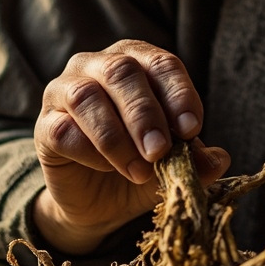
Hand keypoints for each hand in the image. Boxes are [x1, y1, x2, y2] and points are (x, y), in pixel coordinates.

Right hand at [32, 40, 229, 252]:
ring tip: (139, 170)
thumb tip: (219, 161)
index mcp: (138, 63)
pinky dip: (89, 151)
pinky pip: (62, 129)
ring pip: (86, 97)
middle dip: (144, 113)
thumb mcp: (175, 165)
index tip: (192, 128)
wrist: (101, 202)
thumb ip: (196, 159)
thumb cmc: (142, 166)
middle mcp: (97, 67)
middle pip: (121, 72)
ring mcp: (64, 92)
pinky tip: (108, 168)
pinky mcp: (45, 126)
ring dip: (116, 136)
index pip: (161, 63)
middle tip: (160, 152)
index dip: (178, 93)